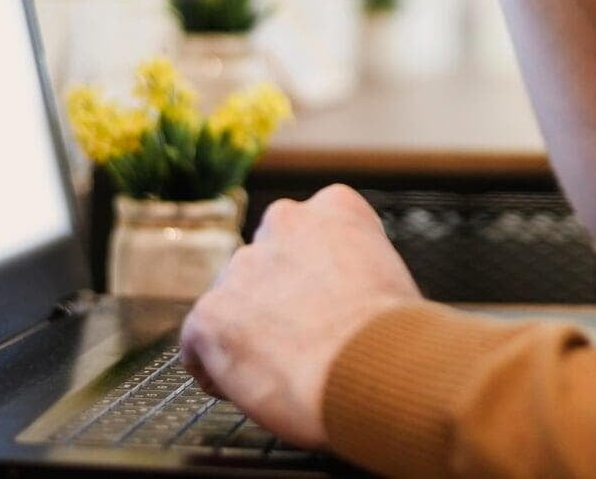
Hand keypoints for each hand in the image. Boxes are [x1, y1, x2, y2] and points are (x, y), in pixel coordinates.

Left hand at [179, 185, 420, 448]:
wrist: (371, 368)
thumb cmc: (396, 338)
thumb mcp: (391, 279)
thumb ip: (356, 274)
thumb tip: (345, 305)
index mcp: (335, 207)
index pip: (311, 233)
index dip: (318, 276)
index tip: (328, 307)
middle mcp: (283, 221)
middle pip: (267, 264)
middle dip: (277, 299)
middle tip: (304, 341)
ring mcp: (241, 266)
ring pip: (234, 302)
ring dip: (249, 332)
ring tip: (283, 372)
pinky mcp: (209, 314)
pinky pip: (199, 346)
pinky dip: (217, 369)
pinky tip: (249, 388)